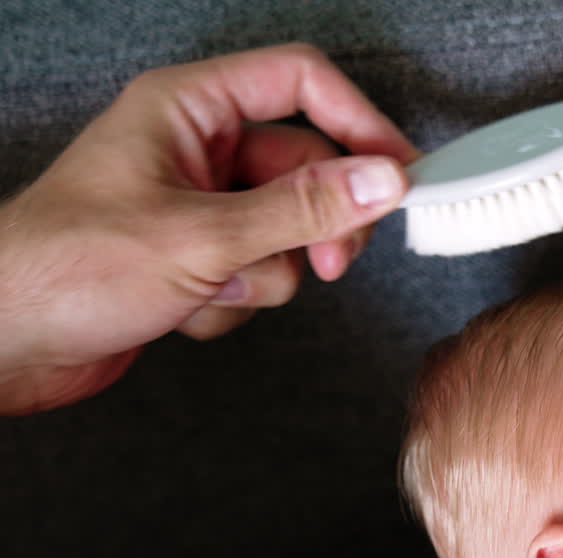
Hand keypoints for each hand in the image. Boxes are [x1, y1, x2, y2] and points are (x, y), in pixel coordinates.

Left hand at [0, 43, 420, 414]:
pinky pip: (258, 273)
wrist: (4, 344)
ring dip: (265, 275)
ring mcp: (200, 207)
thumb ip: (303, 209)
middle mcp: (198, 150)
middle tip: (329, 261)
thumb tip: (381, 181)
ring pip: (287, 232)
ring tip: (214, 289)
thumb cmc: (65, 268)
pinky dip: (236, 301)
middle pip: (306, 169)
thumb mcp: (203, 237)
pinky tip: (187, 309)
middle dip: (317, 227)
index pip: (299, 84)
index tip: (398, 172)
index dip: (357, 121)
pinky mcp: (198, 258)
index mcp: (189, 109)